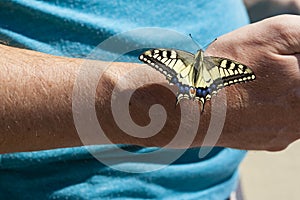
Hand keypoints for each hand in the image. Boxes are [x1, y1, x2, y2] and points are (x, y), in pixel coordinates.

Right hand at [104, 15, 299, 150]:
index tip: (279, 56)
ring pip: (291, 108)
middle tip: (263, 67)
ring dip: (278, 93)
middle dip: (289, 75)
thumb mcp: (275, 33)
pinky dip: (264, 109)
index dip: (295, 58)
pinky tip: (244, 100)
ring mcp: (283, 135)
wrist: (188, 104)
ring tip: (250, 84)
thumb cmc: (226, 69)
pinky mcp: (266, 143)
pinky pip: (274, 122)